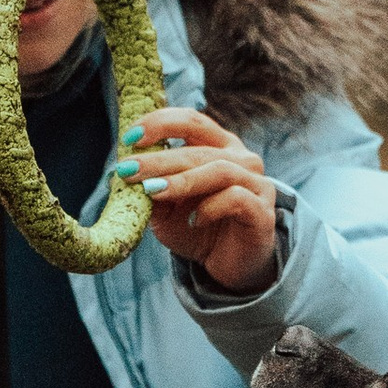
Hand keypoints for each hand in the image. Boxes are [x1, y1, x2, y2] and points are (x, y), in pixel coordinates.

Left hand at [123, 103, 279, 296]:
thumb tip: (124, 173)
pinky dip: (210, 207)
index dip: (160, 123)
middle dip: (159, 158)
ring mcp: (257, 184)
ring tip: (152, 191)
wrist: (229, 266)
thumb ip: (151, 188)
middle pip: (198, 149)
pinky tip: (193, 220)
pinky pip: (236, 199)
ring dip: (182, 180)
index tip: (130, 137)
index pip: (191, 121)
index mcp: (218, 146)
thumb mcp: (166, 208)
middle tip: (128, 169)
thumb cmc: (197, 228)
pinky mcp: (263, 212)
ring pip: (220, 170)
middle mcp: (242, 159)